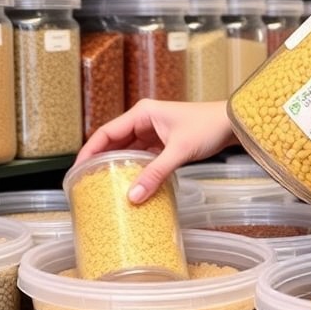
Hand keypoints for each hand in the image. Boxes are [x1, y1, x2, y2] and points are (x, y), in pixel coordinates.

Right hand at [74, 99, 237, 202]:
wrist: (233, 124)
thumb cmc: (208, 126)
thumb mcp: (179, 151)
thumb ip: (155, 174)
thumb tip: (133, 196)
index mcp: (142, 113)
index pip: (106, 132)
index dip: (89, 150)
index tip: (77, 169)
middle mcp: (145, 120)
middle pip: (115, 142)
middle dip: (101, 161)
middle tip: (88, 182)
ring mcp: (154, 131)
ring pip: (129, 151)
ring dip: (120, 166)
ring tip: (105, 186)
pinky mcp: (165, 142)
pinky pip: (144, 156)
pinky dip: (137, 169)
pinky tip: (131, 183)